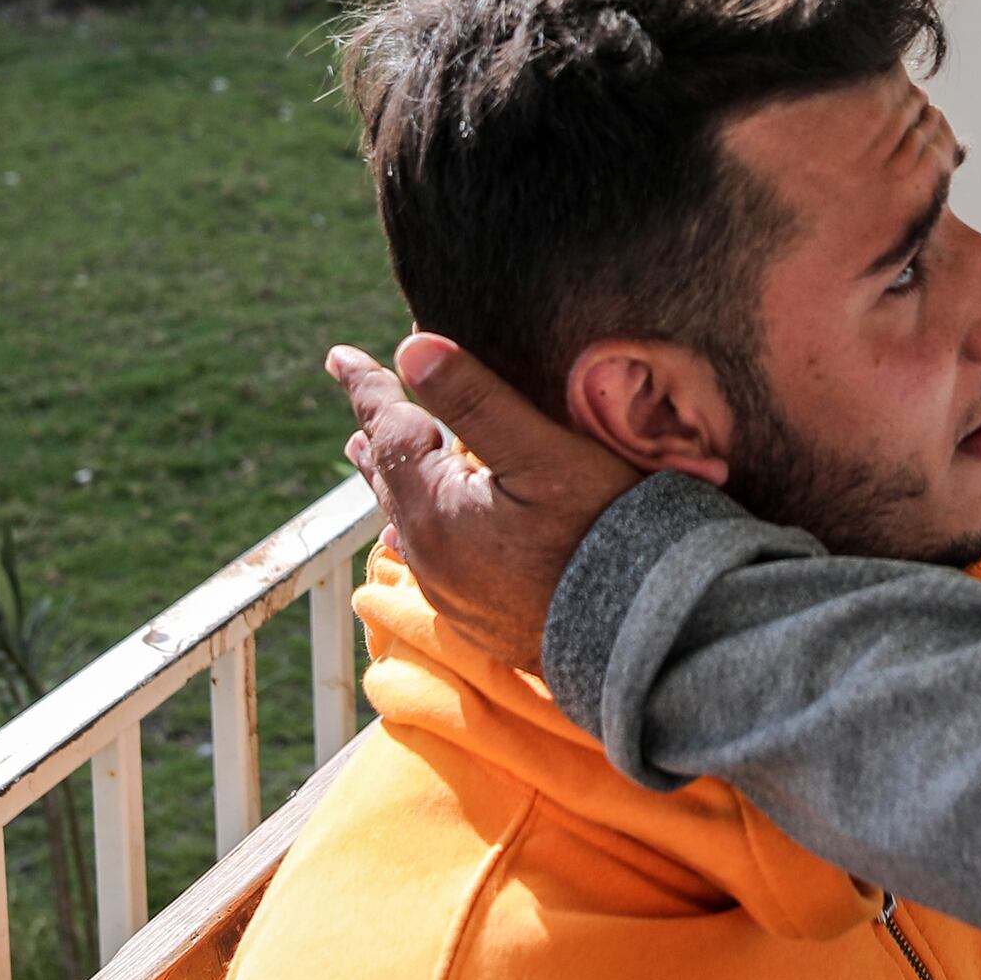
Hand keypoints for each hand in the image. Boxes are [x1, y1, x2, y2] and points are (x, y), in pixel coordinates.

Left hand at [330, 334, 641, 672]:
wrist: (639, 633)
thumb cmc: (602, 533)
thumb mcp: (544, 453)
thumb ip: (476, 400)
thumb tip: (411, 347)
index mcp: (436, 507)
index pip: (389, 429)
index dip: (367, 387)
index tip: (341, 355)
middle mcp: (430, 553)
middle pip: (390, 473)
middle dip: (374, 429)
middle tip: (356, 391)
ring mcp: (451, 590)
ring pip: (405, 516)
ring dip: (389, 476)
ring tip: (365, 452)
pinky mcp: (475, 615)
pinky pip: (428, 558)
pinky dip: (412, 527)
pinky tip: (405, 537)